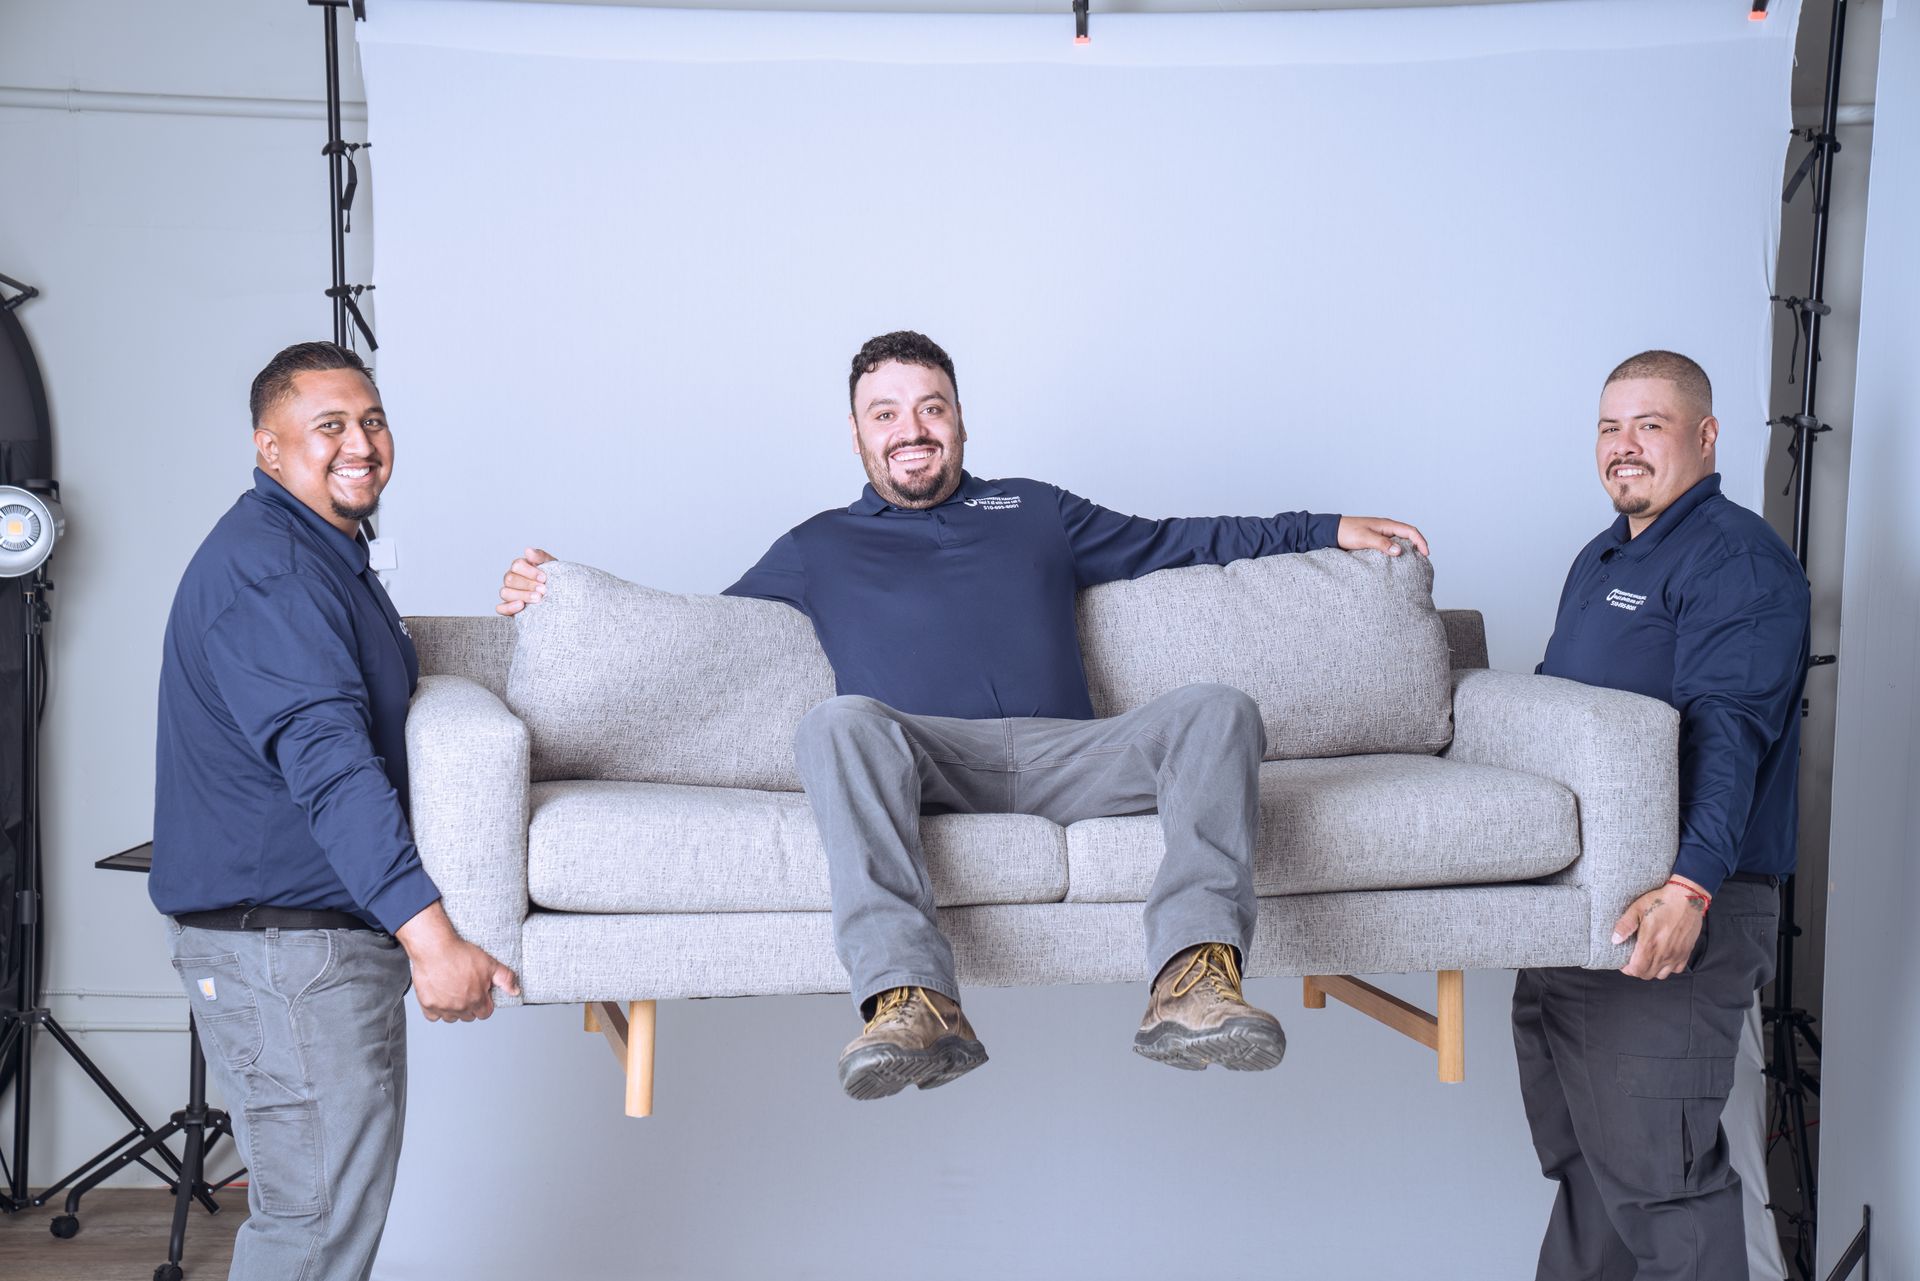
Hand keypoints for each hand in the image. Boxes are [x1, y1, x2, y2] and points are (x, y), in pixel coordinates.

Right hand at [395, 901, 519, 1020]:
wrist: (434, 948)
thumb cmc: (460, 954)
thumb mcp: (490, 963)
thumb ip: (506, 979)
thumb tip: (515, 991)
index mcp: (476, 1000)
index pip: (485, 1013)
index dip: (485, 1002)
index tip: (480, 992)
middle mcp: (460, 1008)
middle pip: (468, 1016)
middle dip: (470, 1006)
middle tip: (466, 989)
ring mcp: (443, 1008)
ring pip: (451, 1018)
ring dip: (454, 1009)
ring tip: (453, 992)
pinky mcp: (427, 1004)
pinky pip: (433, 1016)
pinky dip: (436, 1009)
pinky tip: (440, 996)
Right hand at [497, 547, 554, 616]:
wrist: (560, 596)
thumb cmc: (553, 578)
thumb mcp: (551, 565)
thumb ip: (540, 556)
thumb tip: (528, 550)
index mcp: (520, 566)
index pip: (517, 565)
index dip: (530, 572)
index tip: (544, 578)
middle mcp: (511, 579)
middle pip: (510, 579)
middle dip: (528, 585)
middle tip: (543, 590)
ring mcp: (509, 593)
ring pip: (505, 593)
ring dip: (522, 595)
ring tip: (538, 599)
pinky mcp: (509, 608)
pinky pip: (501, 608)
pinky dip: (509, 607)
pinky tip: (521, 606)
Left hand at [1337, 516, 1428, 557]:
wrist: (1331, 532)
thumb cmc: (1346, 532)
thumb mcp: (1364, 538)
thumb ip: (1381, 544)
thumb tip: (1400, 551)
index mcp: (1386, 525)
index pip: (1410, 531)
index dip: (1420, 541)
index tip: (1426, 554)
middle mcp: (1386, 529)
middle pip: (1408, 536)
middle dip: (1418, 547)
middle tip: (1422, 561)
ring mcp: (1381, 535)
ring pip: (1400, 542)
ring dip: (1407, 551)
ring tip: (1412, 564)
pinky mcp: (1375, 542)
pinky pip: (1390, 547)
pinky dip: (1396, 554)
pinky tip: (1396, 563)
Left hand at [1612, 875, 1707, 980]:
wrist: (1687, 897)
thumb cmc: (1662, 901)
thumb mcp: (1637, 908)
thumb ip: (1625, 925)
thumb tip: (1614, 940)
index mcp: (1650, 944)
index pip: (1636, 969)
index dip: (1627, 969)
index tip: (1623, 963)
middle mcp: (1664, 953)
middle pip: (1647, 974)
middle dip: (1637, 970)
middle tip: (1633, 960)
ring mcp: (1677, 954)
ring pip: (1661, 974)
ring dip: (1652, 970)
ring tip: (1647, 960)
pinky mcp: (1687, 952)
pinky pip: (1677, 969)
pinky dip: (1669, 967)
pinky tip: (1663, 957)